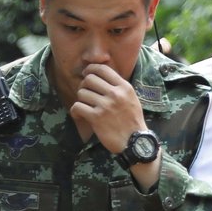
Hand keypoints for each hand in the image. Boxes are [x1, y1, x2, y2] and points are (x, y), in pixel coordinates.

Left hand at [70, 63, 160, 188]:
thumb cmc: (132, 121)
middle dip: (84, 86)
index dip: (90, 69)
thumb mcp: (131, 98)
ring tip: (85, 107)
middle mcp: (115, 94)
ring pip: (81, 93)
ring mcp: (105, 106)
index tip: (86, 74)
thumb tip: (101, 77)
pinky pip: (77, 107)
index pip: (102, 68)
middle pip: (89, 79)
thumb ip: (118, 87)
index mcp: (124, 87)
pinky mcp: (96, 118)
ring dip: (80, 100)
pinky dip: (75, 111)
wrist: (135, 142)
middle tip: (86, 94)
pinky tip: (80, 115)